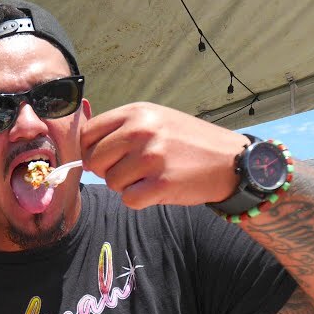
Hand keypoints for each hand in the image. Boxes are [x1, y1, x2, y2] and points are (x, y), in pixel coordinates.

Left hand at [81, 102, 248, 208]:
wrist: (230, 160)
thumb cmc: (187, 141)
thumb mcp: (155, 119)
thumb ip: (121, 128)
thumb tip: (84, 146)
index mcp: (136, 112)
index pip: (87, 134)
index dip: (91, 150)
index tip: (106, 158)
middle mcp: (141, 131)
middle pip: (93, 160)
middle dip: (107, 171)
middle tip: (131, 170)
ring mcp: (151, 157)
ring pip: (111, 183)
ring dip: (126, 186)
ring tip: (150, 176)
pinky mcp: (161, 184)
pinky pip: (129, 200)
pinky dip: (140, 200)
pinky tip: (157, 189)